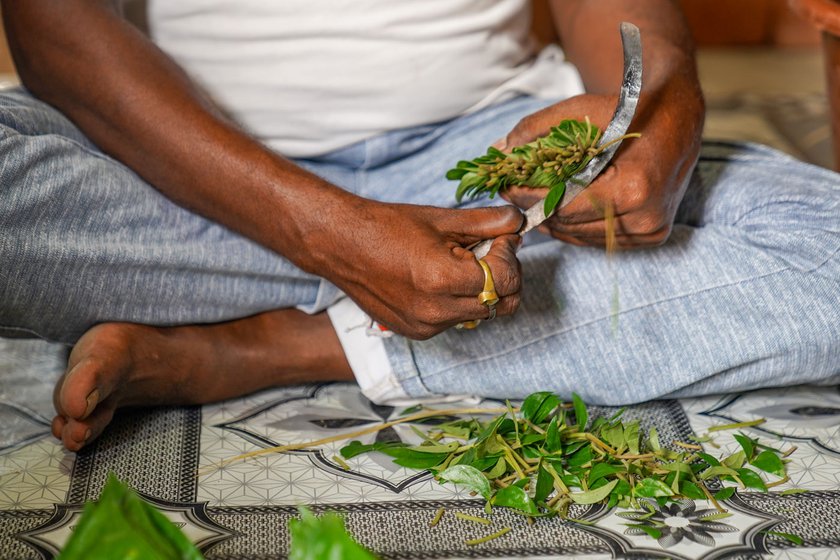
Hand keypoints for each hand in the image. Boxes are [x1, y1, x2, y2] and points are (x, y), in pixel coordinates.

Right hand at [307, 200, 523, 338]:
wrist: (341, 246)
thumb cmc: (388, 227)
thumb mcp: (442, 219)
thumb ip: (487, 223)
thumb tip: (519, 223)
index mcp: (443, 279)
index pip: (506, 280)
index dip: (510, 255)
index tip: (500, 239)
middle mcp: (436, 311)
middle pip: (501, 304)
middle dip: (504, 276)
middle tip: (488, 251)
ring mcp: (426, 326)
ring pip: (480, 314)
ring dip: (482, 289)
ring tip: (458, 263)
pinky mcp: (417, 332)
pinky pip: (455, 320)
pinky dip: (459, 301)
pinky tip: (439, 280)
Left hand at [499, 92, 702, 247]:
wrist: (679, 119)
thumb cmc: (631, 110)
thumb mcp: (583, 109)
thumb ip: (538, 127)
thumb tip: (498, 149)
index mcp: (633, 186)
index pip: (564, 204)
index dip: (530, 198)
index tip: (506, 187)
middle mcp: (644, 216)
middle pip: (570, 224)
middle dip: (536, 208)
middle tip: (511, 193)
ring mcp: (650, 230)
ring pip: (581, 236)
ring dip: (553, 221)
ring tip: (531, 201)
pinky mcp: (651, 236)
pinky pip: (598, 239)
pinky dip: (575, 227)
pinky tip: (560, 210)